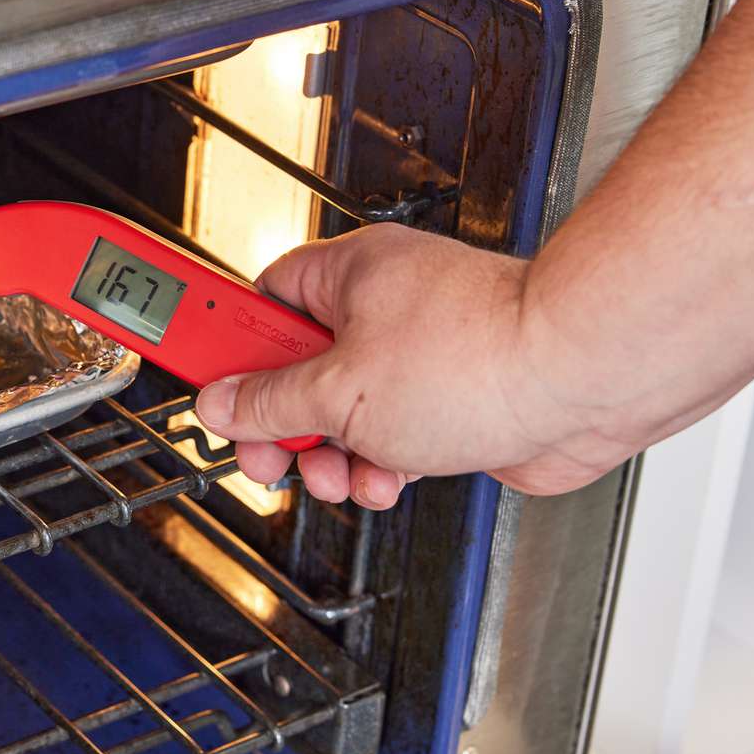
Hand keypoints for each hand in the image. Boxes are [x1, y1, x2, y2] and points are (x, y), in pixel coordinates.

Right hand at [193, 224, 640, 508]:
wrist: (585, 377)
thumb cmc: (483, 354)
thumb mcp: (342, 389)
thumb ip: (270, 401)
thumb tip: (221, 402)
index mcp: (340, 278)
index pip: (246, 300)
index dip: (207, 330)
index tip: (168, 344)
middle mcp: (376, 309)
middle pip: (288, 369)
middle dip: (279, 420)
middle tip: (267, 447)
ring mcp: (413, 355)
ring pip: (339, 411)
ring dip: (332, 452)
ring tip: (342, 468)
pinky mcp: (447, 400)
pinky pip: (386, 435)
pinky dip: (379, 462)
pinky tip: (390, 475)